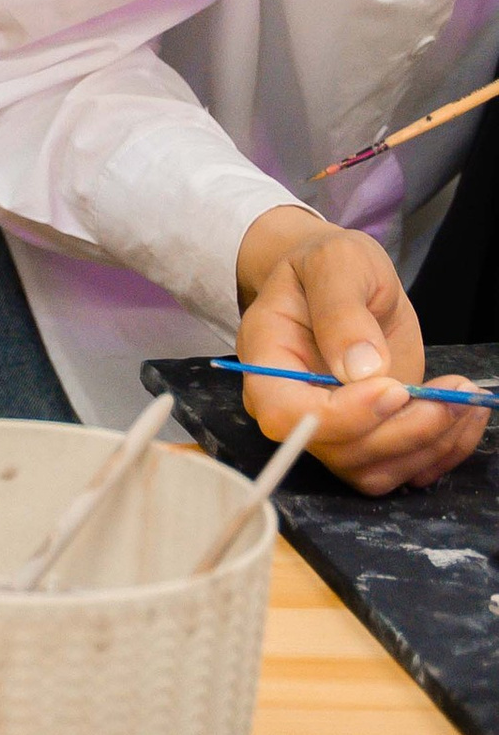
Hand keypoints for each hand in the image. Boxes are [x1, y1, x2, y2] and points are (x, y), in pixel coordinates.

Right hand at [234, 206, 483, 494]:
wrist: (342, 280)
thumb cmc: (328, 264)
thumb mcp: (335, 263)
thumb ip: (341, 310)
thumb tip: (362, 368)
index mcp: (268, 363)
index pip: (285, 415)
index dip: (340, 416)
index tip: (392, 388)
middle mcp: (295, 407)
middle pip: (338, 451)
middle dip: (402, 432)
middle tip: (450, 394)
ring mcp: (335, 428)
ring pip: (373, 470)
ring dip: (428, 445)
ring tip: (464, 397)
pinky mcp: (373, 435)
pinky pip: (403, 468)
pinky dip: (443, 451)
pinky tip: (467, 414)